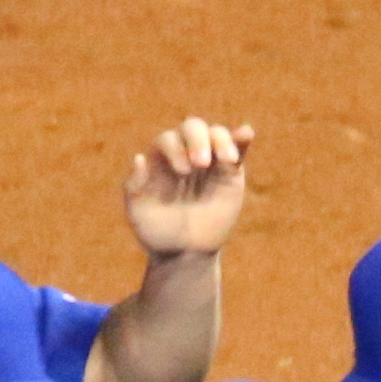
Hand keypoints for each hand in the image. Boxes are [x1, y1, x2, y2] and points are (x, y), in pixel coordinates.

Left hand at [121, 117, 254, 259]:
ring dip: (221, 140)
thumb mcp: (138, 212)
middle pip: (193, 128)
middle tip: (201, 164)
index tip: (182, 172)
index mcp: (160, 157)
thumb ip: (134, 186)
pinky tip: (246, 133)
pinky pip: (238, 149)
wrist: (185, 253)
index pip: (169, 139)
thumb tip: (139, 158)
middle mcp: (185, 152)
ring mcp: (210, 160)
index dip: (175, 149)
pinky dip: (242, 138)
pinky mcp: (230, 172)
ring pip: (216, 134)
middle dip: (197, 140)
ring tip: (226, 158)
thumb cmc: (157, 232)